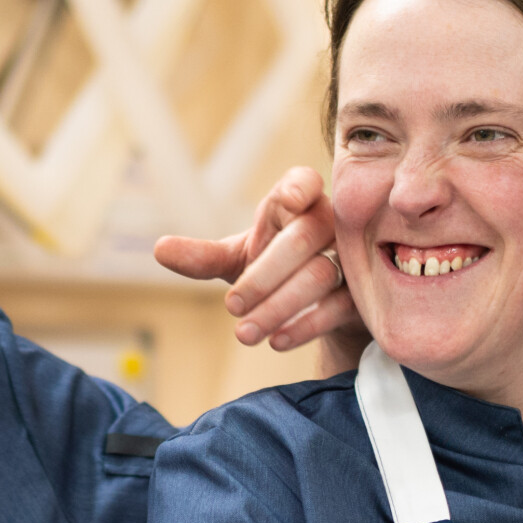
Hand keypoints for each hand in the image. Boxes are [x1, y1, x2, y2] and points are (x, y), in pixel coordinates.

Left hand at [154, 167, 367, 374]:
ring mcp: (352, 259)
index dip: (298, 188)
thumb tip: (159, 249)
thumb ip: (204, 257)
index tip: (288, 200)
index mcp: (298, 205)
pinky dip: (305, 325)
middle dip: (264, 274)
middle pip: (305, 236)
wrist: (320, 310)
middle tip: (231, 306)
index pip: (303, 182)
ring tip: (245, 334)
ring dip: (278, 306)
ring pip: (321, 274)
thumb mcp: (239, 261)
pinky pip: (339, 307)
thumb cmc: (278, 271)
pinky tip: (278, 340)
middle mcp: (331, 225)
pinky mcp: (363, 295)